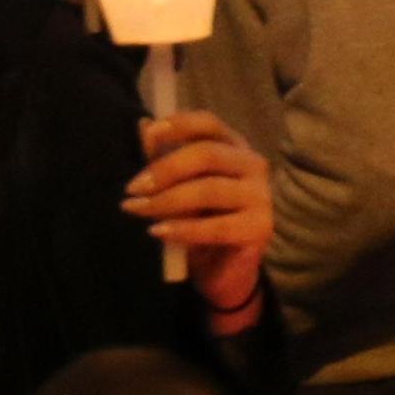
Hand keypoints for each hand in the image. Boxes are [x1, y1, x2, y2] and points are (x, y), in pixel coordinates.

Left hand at [128, 110, 271, 320]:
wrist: (222, 271)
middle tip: (133, 187)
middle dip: (164, 169)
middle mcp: (253, 166)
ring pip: (209, 189)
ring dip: (166, 200)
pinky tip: (158, 232)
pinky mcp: (260, 228)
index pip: (210, 123)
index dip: (179, 124)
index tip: (150, 135)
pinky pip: (215, 227)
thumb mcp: (175, 187)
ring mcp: (261, 197)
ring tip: (138, 210)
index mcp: (233, 148)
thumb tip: (143, 126)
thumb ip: (162, 159)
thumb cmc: (199, 222)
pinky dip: (182, 229)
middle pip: (207, 154)